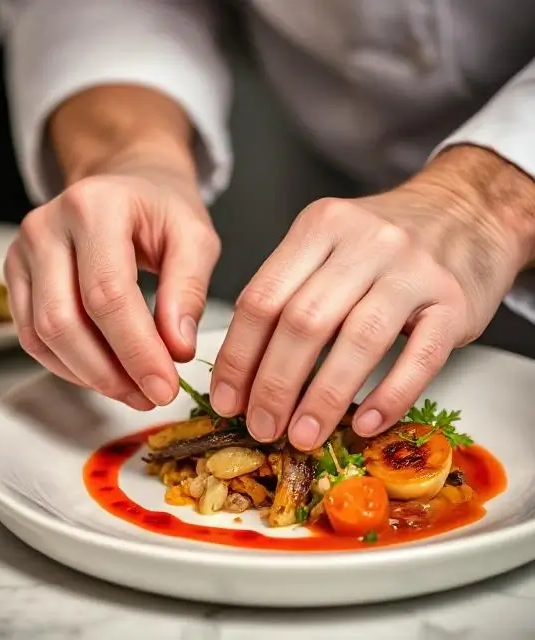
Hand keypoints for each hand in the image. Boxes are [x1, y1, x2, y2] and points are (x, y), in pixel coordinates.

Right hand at [4, 166, 219, 408]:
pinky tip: (105, 374)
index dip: (136, 350)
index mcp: (94, 207)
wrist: (123, 186)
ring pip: (41, 335)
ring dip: (89, 376)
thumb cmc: (160, 209)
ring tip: (134, 390)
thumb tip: (176, 350)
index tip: (165, 387)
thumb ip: (189, 290)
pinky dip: (69, 365)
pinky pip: (31, 336)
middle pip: (64, 321)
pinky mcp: (16, 276)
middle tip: (151, 395)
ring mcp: (22, 251)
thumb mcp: (194, 237)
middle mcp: (46, 226)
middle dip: (110, 372)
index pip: (108, 294)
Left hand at [210, 145, 534, 449]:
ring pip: (358, 340)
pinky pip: (421, 357)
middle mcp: (365, 242)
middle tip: (262, 426)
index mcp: (319, 227)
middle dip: (274, 385)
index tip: (227, 400)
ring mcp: (413, 270)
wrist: (466, 212)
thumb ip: (288, 292)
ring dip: (323, 398)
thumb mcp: (328, 244)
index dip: (238, 357)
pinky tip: (366, 424)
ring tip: (303, 436)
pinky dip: (390, 396)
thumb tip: (246, 370)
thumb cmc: (384, 242)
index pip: (262, 299)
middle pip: (303, 321)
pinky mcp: (455, 301)